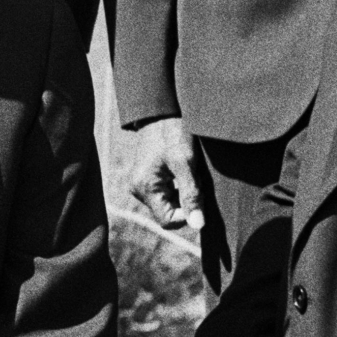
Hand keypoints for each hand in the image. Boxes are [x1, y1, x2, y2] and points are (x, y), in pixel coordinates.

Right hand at [126, 118, 204, 236]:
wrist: (160, 111)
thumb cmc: (172, 132)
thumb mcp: (185, 162)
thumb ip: (191, 194)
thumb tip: (197, 225)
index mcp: (145, 187)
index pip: (168, 221)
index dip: (187, 214)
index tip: (198, 194)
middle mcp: (138, 190)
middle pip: (168, 213)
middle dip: (186, 201)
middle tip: (195, 179)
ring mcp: (140, 184)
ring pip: (168, 204)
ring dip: (183, 194)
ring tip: (189, 173)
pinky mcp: (146, 179)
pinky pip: (165, 194)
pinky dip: (177, 187)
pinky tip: (183, 171)